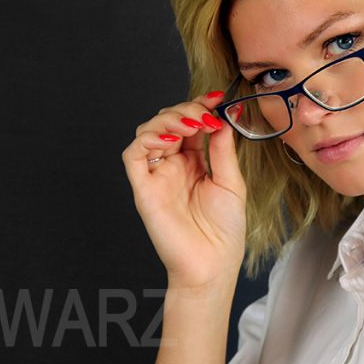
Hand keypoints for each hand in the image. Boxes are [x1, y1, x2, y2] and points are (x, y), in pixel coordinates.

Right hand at [122, 91, 246, 289]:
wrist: (213, 264)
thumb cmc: (224, 230)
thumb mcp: (230, 181)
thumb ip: (223, 148)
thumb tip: (224, 115)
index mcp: (195, 162)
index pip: (190, 123)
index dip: (200, 107)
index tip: (217, 98)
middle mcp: (173, 165)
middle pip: (168, 122)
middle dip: (186, 110)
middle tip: (206, 114)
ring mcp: (157, 175)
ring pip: (149, 131)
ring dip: (168, 120)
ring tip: (191, 125)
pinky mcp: (144, 188)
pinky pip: (133, 155)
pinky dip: (146, 140)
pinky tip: (169, 140)